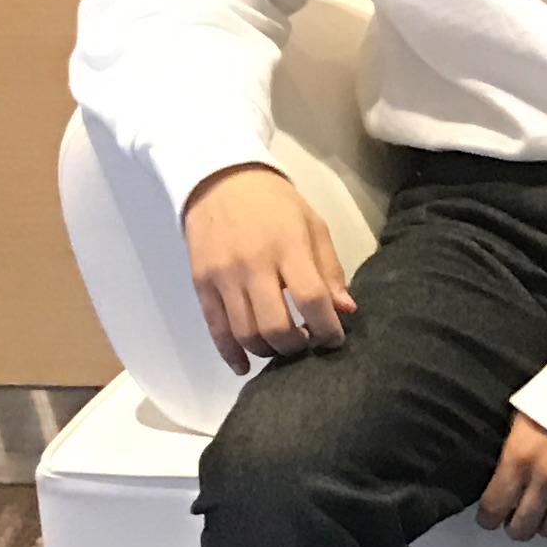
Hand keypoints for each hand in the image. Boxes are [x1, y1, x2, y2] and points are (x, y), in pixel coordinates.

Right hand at [181, 163, 353, 373]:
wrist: (220, 180)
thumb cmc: (276, 204)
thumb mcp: (313, 226)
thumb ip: (330, 270)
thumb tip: (345, 310)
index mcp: (288, 248)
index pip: (311, 300)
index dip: (327, 329)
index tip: (335, 339)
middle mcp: (253, 265)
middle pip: (276, 326)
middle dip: (296, 346)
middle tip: (306, 345)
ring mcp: (223, 277)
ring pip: (245, 333)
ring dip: (268, 351)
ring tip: (282, 347)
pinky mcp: (201, 284)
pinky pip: (215, 329)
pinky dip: (230, 353)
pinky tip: (244, 366)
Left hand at [476, 415, 546, 540]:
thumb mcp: (522, 419)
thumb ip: (512, 455)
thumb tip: (504, 483)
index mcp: (518, 457)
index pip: (494, 507)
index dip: (489, 517)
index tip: (491, 517)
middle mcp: (546, 478)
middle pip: (523, 528)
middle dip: (517, 524)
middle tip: (520, 515)